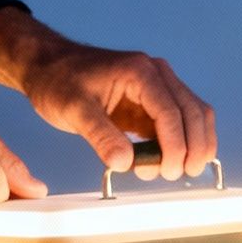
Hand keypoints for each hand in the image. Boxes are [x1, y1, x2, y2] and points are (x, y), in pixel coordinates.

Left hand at [0, 8, 216, 181]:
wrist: (48, 67)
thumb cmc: (58, 81)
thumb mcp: (74, 109)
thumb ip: (100, 136)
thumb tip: (124, 163)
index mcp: (140, 72)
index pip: (171, 111)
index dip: (176, 145)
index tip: (169, 171)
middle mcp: (156, 75)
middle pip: (194, 112)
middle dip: (193, 148)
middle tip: (178, 175)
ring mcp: (158, 89)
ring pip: (194, 118)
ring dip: (191, 147)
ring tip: (168, 171)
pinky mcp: (153, 105)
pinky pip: (178, 125)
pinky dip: (178, 145)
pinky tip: (162, 163)